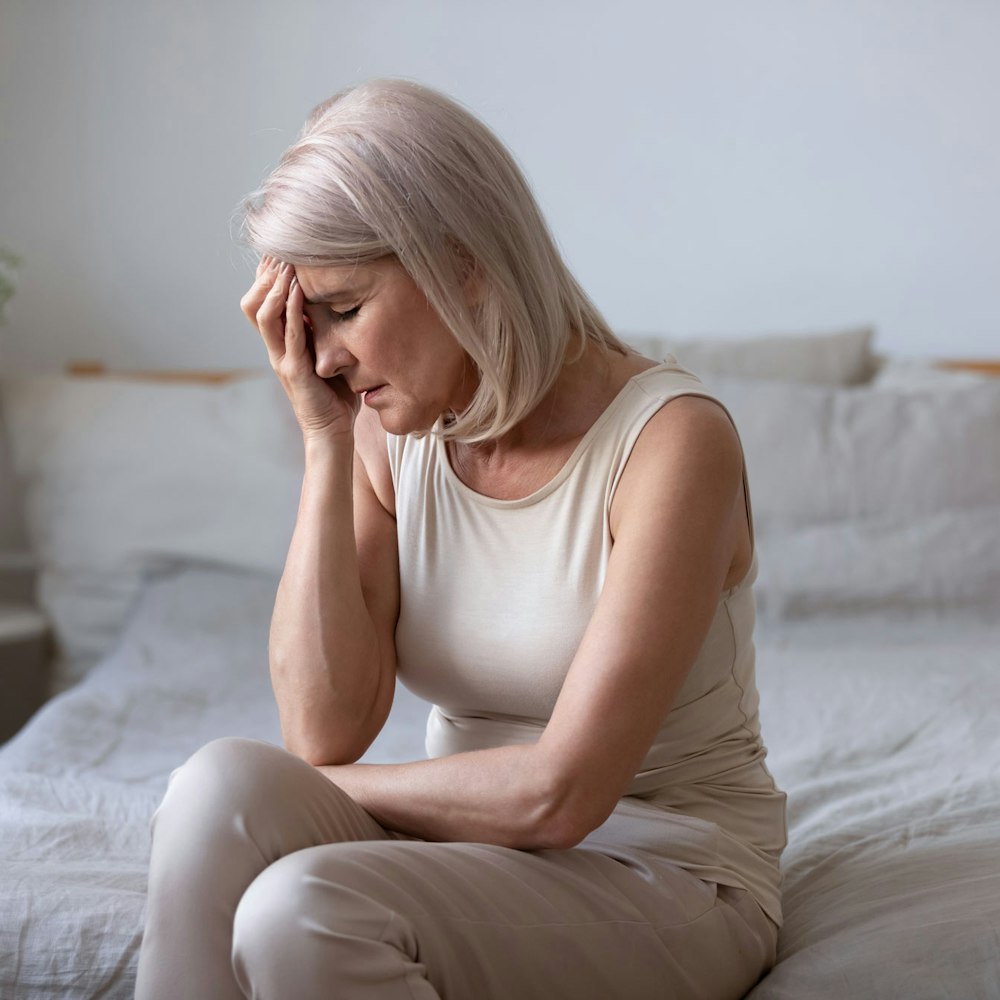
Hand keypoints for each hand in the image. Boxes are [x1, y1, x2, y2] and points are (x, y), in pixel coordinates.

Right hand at [240, 255, 358, 440]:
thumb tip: (337, 299)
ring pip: (263, 314)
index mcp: (280, 343)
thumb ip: (323, 330)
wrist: (332, 431)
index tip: (279, 249)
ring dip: (274, 286)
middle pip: (253, 302)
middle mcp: (275, 348)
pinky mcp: (295, 371)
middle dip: (264, 274)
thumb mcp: (327, 353)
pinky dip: (291, 309)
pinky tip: (297, 289)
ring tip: (286, 262)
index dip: (265, 275)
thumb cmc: (333, 394)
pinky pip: (288, 334)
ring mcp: (281, 359)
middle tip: (279, 248)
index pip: (262, 301)